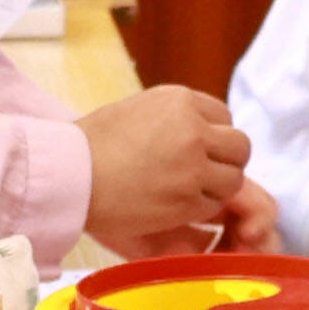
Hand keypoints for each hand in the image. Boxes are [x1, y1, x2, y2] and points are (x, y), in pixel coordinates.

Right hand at [83, 87, 256, 251]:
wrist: (69, 175)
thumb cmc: (92, 144)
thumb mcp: (139, 110)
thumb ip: (177, 117)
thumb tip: (206, 132)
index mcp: (180, 101)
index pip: (225, 117)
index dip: (214, 137)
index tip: (197, 150)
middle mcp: (193, 129)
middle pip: (239, 147)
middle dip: (225, 162)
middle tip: (201, 174)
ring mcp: (193, 166)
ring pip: (233, 179)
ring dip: (216, 188)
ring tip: (185, 191)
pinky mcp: (187, 199)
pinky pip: (212, 206)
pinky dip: (198, 209)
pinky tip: (172, 205)